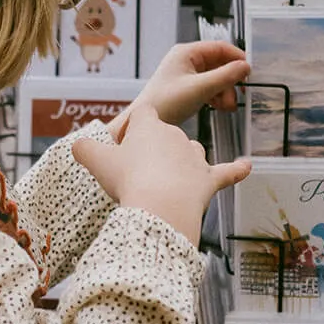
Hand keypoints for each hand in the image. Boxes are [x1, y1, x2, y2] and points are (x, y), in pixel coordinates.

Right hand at [72, 104, 250, 245]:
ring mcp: (195, 157)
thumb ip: (85, 149)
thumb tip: (76, 144)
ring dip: (182, 163)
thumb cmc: (128, 181)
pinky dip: (237, 169)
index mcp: (149, 126)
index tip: (127, 145)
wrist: (160, 207)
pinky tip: (246, 166)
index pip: (143, 116)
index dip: (135, 130)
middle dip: (154, 153)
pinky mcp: (209, 179)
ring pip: (190, 152)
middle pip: (165, 137)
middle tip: (137, 177)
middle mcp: (175, 135)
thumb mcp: (96, 162)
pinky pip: (227, 172)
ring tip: (166, 183)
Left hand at [107, 42, 248, 139]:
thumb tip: (245, 67)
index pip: (219, 47)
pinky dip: (216, 96)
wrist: (145, 122)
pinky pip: (208, 88)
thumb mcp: (200, 88)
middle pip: (219, 64)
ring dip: (224, 91)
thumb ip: (225, 76)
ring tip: (227, 106)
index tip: (249, 71)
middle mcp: (186, 60)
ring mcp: (186, 74)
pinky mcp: (186, 89)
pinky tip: (219, 107)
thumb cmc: (165, 103)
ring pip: (215, 78)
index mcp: (186, 52)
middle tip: (237, 95)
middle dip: (230, 81)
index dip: (236, 58)